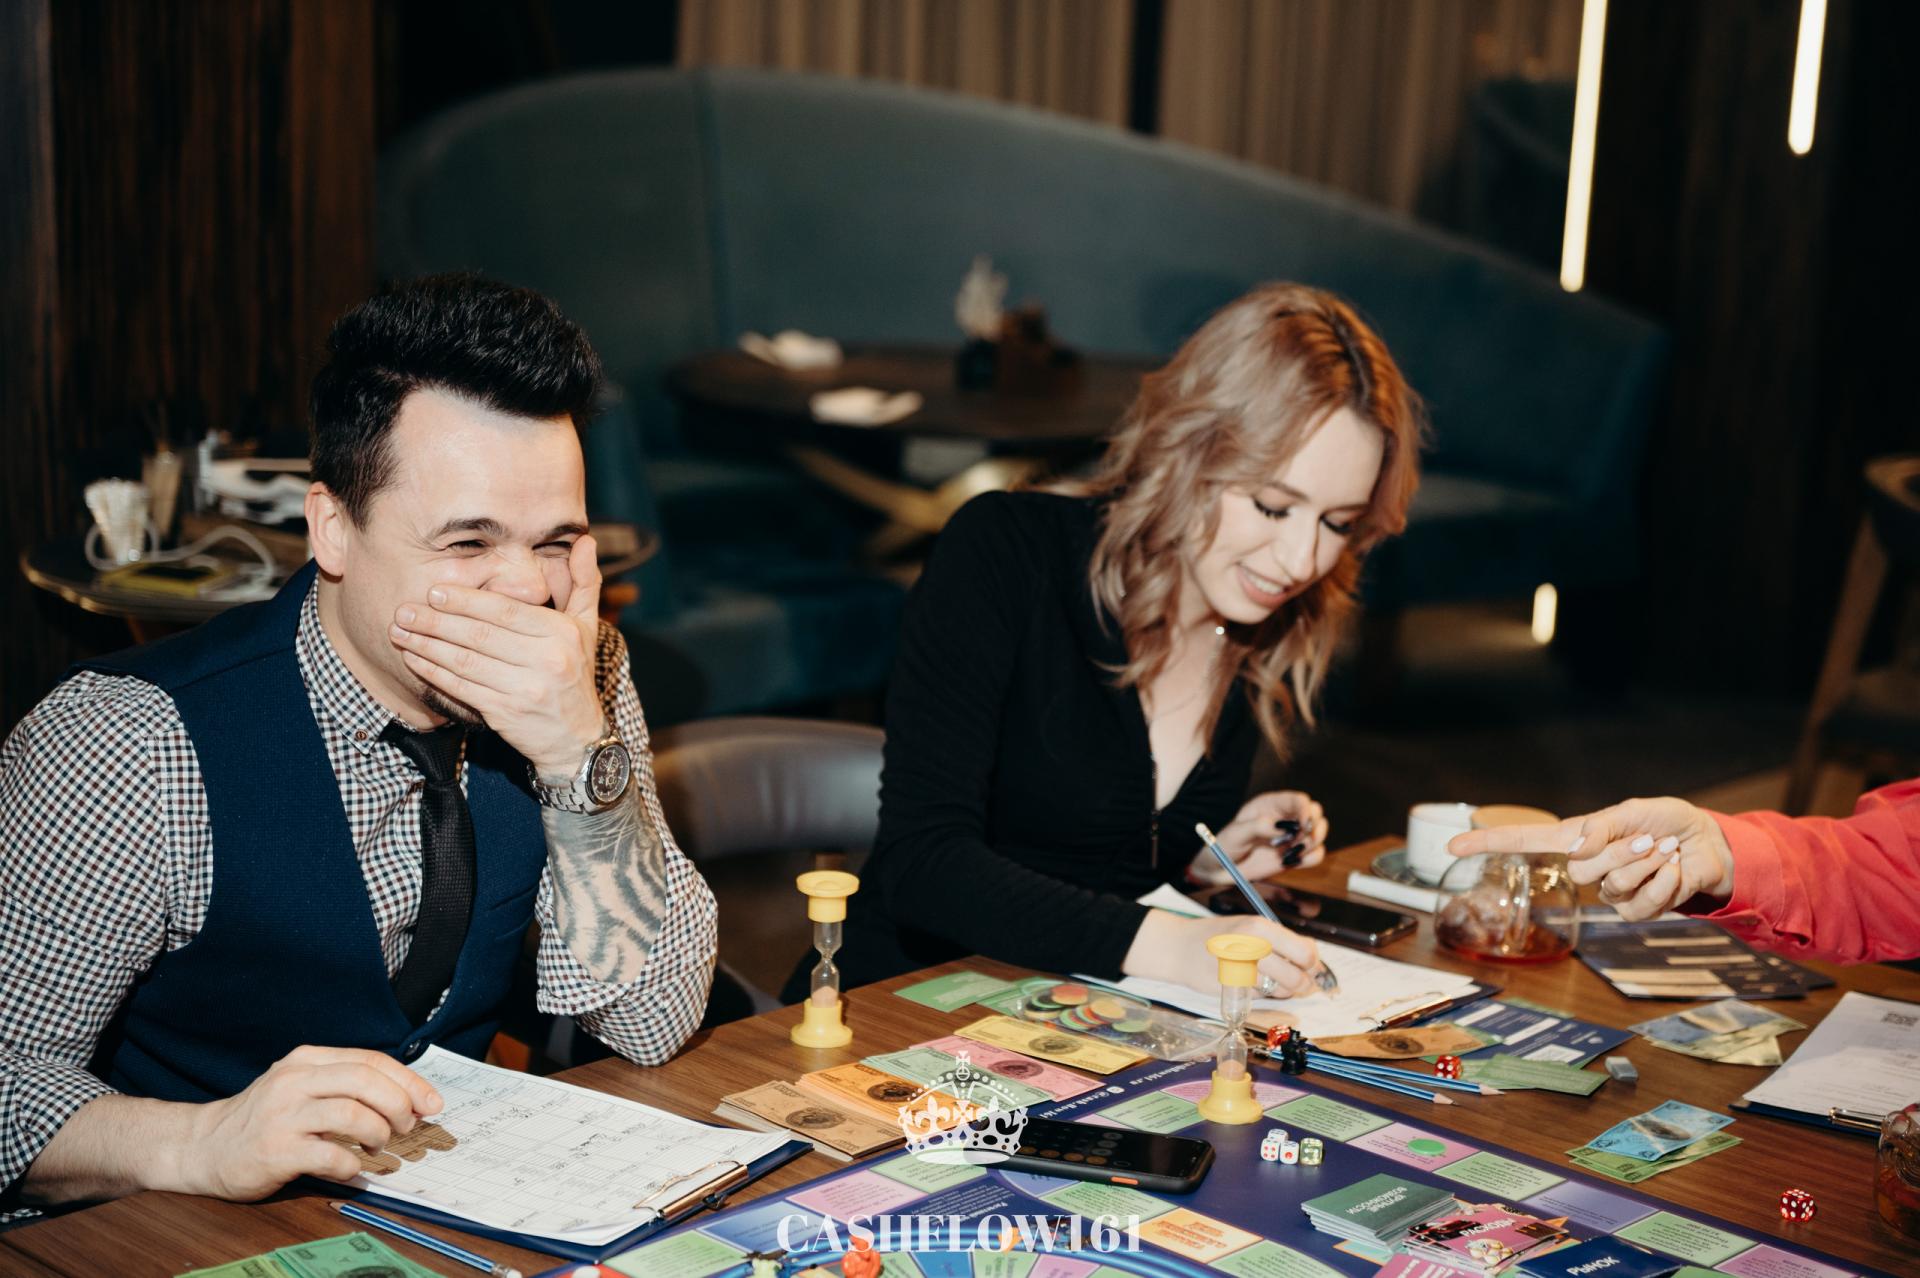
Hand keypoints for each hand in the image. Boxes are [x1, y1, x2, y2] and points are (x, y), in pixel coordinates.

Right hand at [178, 1045, 442, 1200]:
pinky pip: (330, 1156)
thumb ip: (346, 1086)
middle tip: (406, 1127)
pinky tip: (352, 1168)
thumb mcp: (303, 1086)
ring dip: (378, 1133)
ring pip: (352, 1115)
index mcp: (308, 1059)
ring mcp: (282, 1115)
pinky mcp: (274, 1150)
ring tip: (378, 1145)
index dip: (410, 1082)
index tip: (432, 1104)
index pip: (372, 1061)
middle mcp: (294, 1081)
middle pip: (366, 1081)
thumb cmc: (265, 1118)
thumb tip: (410, 1100)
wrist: (202, 1147)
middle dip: (399, 1105)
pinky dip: (352, 1165)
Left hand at [391, 535, 606, 777]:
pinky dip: (434, 673)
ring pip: (466, 661)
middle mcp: (546, 660)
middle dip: (437, 621)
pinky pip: (462, 688)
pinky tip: (415, 660)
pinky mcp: (506, 713)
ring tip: (400, 632)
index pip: (505, 611)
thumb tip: (585, 540)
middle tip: (405, 610)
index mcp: (561, 633)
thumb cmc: (575, 675)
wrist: (577, 738)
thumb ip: (584, 582)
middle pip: (480, 635)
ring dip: (427, 645)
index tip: (435, 590)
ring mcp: (525, 689)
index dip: (466, 601)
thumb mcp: (587, 627)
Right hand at [1123, 909, 1321, 997]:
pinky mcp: (1231, 990)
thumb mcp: (1251, 927)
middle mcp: (1251, 948)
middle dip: (1303, 984)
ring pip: (1280, 990)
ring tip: (1271, 981)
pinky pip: (1260, 997)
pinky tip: (1248, 983)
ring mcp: (1241, 971)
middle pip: (1296, 975)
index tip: (1311, 967)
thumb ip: (1282, 941)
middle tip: (1301, 984)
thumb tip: (1314, 959)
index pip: (1304, 951)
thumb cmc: (1218, 936)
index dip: (1313, 963)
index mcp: (1260, 927)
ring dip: (1283, 991)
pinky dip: (1260, 994)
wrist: (1178, 947)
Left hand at [1189, 790, 1326, 885]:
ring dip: (1310, 845)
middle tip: (1299, 841)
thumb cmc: (1227, 844)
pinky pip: (1316, 855)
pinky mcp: (1296, 855)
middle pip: (1316, 813)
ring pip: (1319, 833)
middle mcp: (1286, 818)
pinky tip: (1290, 861)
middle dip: (1314, 827)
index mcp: (1272, 804)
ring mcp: (1293, 837)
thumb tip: (1280, 828)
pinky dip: (1309, 859)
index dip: (1306, 809)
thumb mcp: (1236, 833)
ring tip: (1287, 853)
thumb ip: (1257, 827)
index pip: (1298, 800)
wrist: (1224, 869)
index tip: (1303, 825)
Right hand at [1446, 796, 1734, 920]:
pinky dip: (1665, 883)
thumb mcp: (1634, 811)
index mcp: (1577, 838)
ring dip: (1648, 866)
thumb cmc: (1667, 822)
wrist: (1708, 846)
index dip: (1488, 843)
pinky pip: (1642, 904)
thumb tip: (1577, 848)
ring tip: (1663, 853)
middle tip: (1646, 840)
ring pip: (1613, 886)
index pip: (1524, 840)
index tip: (1451, 845)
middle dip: (1620, 852)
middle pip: (1581, 869)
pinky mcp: (1637, 911)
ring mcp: (1610, 892)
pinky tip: (1674, 872)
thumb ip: (1603, 826)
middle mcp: (1587, 866)